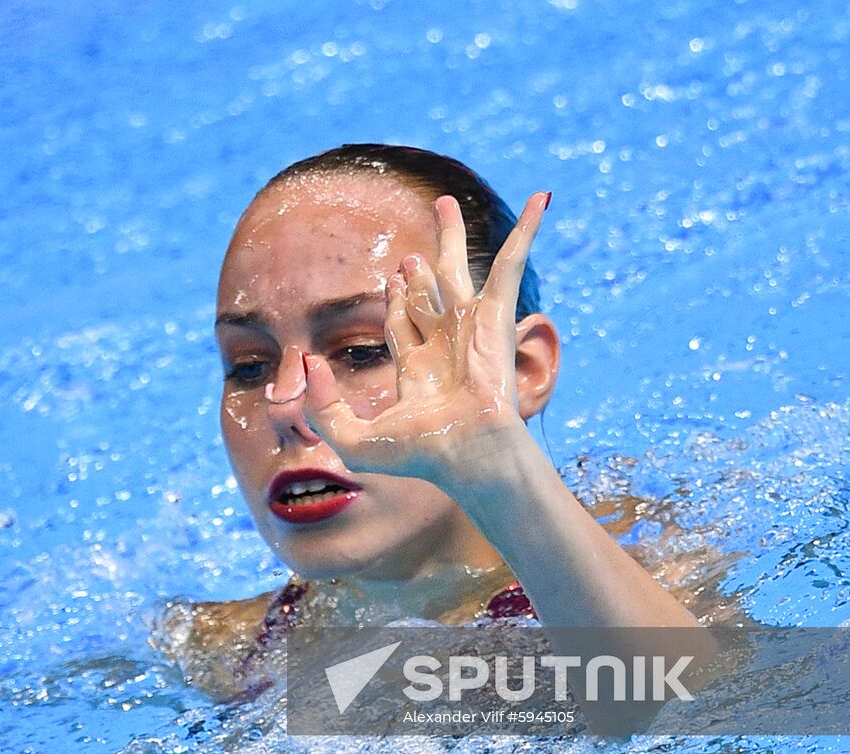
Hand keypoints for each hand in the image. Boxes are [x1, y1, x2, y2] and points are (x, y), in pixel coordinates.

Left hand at [302, 192, 549, 487]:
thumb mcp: (352, 439)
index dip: (394, 303)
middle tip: (409, 256)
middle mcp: (446, 346)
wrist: (466, 452)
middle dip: (418, 274)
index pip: (403, 325)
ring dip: (451, 238)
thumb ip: (321, 406)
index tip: (390, 280)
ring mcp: (472, 329)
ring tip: (444, 204)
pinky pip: (511, 263)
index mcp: (419, 371)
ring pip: (459, 271)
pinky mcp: (496, 316)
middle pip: (428, 297)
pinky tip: (540, 200)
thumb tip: (309, 361)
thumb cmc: (419, 456)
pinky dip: (526, 230)